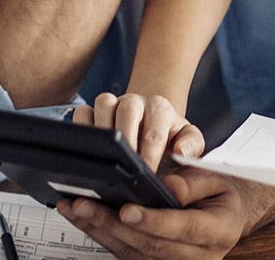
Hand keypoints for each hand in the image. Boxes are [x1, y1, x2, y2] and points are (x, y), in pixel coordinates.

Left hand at [57, 167, 262, 258]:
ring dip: (100, 231)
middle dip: (113, 224)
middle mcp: (198, 256)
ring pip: (133, 253)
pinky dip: (104, 236)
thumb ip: (194, 182)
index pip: (181, 228)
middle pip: (150, 245)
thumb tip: (168, 187)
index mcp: (217, 231)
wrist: (229, 214)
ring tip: (75, 208)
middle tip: (84, 204)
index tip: (126, 209)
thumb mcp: (217, 178)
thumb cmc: (222, 193)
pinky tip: (85, 219)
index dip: (152, 220)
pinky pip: (128, 254)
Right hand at [74, 93, 203, 172]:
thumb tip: (181, 152)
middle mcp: (135, 102)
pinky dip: (82, 129)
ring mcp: (112, 104)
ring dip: (103, 132)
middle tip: (126, 167)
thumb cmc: (170, 138)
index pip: (155, 129)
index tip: (147, 173)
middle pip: (128, 110)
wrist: (153, 125)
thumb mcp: (190, 142)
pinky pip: (82, 113)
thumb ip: (192, 146)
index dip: (150, 153)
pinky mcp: (92, 111)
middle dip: (126, 140)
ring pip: (103, 104)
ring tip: (105, 159)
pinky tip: (86, 152)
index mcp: (160, 108)